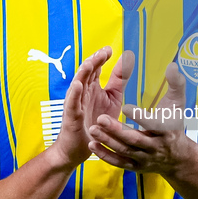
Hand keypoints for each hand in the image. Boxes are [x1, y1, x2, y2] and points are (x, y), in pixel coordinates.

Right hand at [54, 48, 133, 168]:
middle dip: (94, 61)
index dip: (101, 58)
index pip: (95, 67)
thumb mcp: (112, 98)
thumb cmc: (97, 122)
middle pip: (86, 72)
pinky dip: (75, 94)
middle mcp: (83, 92)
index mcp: (92, 87)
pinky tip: (79, 85)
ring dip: (82, 73)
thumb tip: (126, 60)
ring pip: (77, 84)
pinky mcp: (71, 116)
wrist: (81, 148)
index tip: (110, 50)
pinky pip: (72, 103)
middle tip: (103, 52)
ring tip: (90, 63)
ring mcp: (76, 103)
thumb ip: (118, 80)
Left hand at [88, 60, 189, 176]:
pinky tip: (92, 145)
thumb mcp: (178, 104)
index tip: (125, 106)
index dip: (140, 116)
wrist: (178, 157)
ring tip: (92, 128)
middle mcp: (155, 147)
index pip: (153, 124)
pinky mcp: (134, 166)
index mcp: (166, 130)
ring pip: (124, 151)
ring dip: (107, 141)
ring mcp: (144, 158)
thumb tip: (172, 66)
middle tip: (100, 118)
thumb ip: (176, 84)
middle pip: (134, 139)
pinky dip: (105, 155)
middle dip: (117, 130)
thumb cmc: (175, 124)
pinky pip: (118, 162)